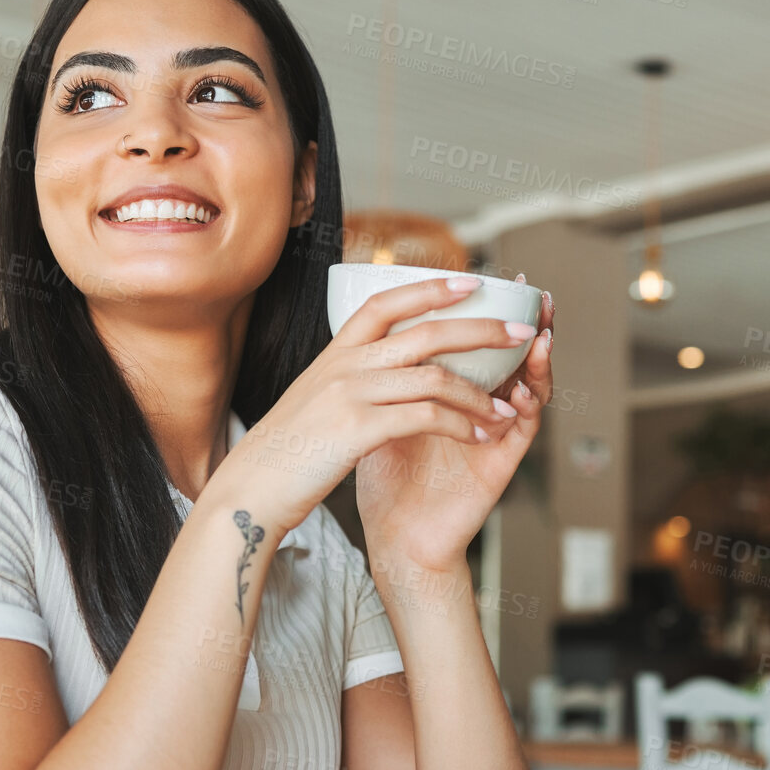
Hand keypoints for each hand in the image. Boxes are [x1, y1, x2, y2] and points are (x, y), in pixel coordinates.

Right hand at [208, 275, 535, 539]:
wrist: (250, 490)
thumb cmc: (284, 453)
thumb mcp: (311, 399)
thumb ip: (343, 378)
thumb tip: (370, 369)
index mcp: (334, 354)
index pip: (386, 302)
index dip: (430, 287)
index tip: (470, 280)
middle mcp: (344, 365)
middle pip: (426, 332)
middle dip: (481, 329)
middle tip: (518, 332)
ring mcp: (351, 394)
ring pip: (434, 377)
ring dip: (479, 394)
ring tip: (505, 408)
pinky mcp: (358, 430)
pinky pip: (426, 417)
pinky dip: (460, 425)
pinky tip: (478, 435)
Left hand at [355, 276, 552, 572]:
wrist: (394, 536)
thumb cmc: (386, 478)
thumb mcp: (383, 413)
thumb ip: (387, 375)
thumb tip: (366, 326)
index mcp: (454, 394)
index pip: (480, 345)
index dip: (490, 313)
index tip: (493, 279)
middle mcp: (480, 410)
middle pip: (514, 359)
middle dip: (527, 325)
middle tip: (533, 295)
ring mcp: (494, 436)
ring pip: (530, 390)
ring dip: (538, 362)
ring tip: (539, 335)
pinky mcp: (500, 465)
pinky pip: (523, 432)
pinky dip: (526, 408)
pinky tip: (520, 390)